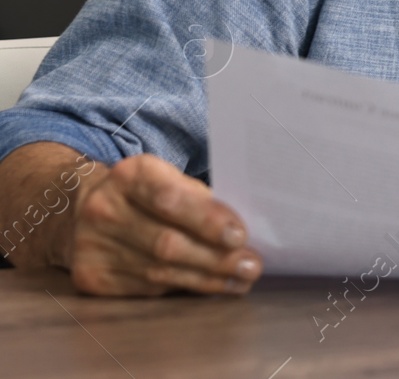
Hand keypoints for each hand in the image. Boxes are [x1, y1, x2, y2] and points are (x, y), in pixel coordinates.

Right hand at [70, 153, 260, 295]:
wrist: (81, 210)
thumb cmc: (145, 194)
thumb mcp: (167, 179)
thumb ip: (197, 199)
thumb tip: (240, 234)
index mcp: (129, 175)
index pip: (170, 199)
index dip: (207, 220)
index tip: (240, 235)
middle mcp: (104, 210)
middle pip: (166, 243)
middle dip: (215, 258)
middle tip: (251, 265)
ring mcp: (92, 246)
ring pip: (159, 271)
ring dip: (207, 279)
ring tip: (240, 280)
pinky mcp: (91, 277)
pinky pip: (146, 289)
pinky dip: (184, 289)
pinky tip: (211, 287)